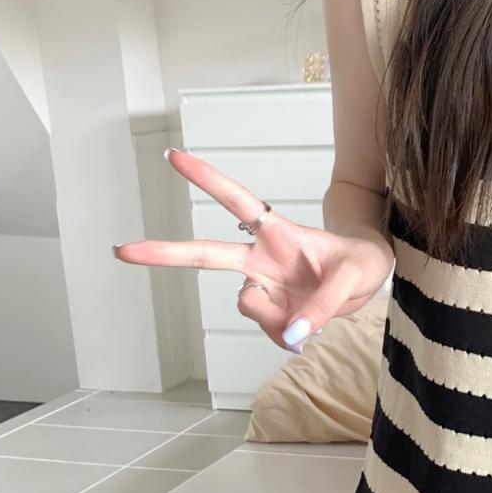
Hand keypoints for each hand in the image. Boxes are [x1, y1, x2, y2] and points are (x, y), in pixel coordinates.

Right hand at [112, 148, 394, 351]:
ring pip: (247, 307)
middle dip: (164, 253)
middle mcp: (262, 259)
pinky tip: (307, 327)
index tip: (173, 156)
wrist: (369, 281)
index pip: (238, 202)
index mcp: (278, 233)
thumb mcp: (356, 277)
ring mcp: (265, 288)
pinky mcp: (273, 314)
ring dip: (277, 318)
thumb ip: (324, 305)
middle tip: (122, 250)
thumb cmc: (361, 262)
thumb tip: (294, 337)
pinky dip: (289, 336)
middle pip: (206, 254)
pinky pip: (271, 334)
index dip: (207, 179)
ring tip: (311, 313)